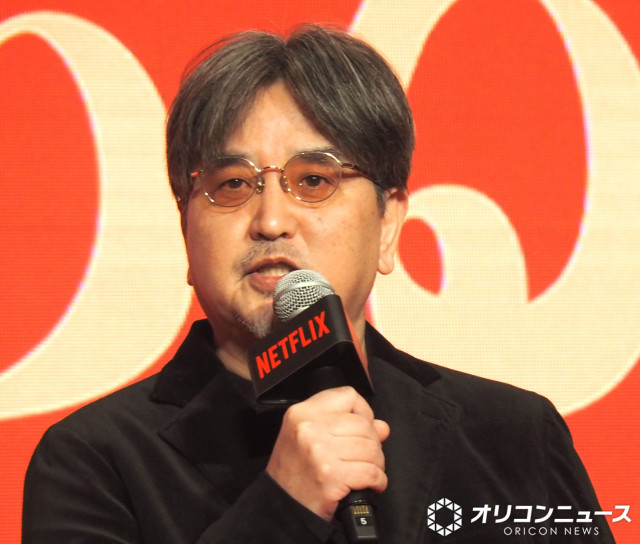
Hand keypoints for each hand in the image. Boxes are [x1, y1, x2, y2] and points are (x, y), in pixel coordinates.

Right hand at [266, 386, 389, 520]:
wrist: (281, 507)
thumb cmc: (294, 474)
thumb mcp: (307, 438)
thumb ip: (344, 426)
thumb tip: (381, 427)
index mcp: (302, 413)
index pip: (347, 396)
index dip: (362, 411)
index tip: (362, 427)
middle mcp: (309, 428)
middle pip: (363, 424)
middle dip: (373, 442)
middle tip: (366, 456)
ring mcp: (320, 452)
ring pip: (371, 448)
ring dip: (377, 463)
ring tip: (367, 471)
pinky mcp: (330, 476)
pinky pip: (371, 472)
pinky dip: (378, 480)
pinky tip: (370, 484)